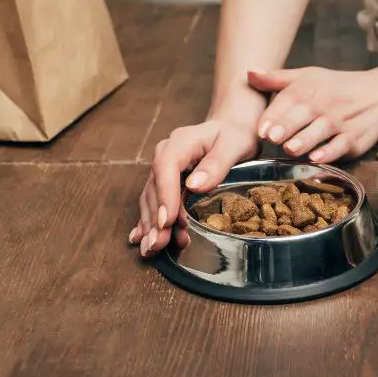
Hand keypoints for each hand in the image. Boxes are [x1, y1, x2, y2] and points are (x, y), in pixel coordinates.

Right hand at [129, 92, 265, 257]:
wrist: (231, 127)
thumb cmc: (235, 134)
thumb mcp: (235, 144)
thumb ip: (217, 163)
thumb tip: (195, 185)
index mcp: (181, 142)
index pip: (166, 168)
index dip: (164, 195)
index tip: (167, 220)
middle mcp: (166, 155)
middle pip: (154, 188)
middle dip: (155, 218)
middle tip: (158, 244)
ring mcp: (164, 169)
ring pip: (151, 198)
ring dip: (151, 225)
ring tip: (153, 249)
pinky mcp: (166, 182)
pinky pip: (154, 202)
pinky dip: (149, 221)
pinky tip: (142, 238)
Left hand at [247, 65, 377, 162]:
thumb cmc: (336, 88)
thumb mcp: (307, 77)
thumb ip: (276, 79)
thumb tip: (249, 73)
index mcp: (308, 88)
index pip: (288, 99)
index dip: (274, 115)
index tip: (261, 129)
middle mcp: (324, 103)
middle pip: (303, 114)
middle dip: (287, 126)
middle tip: (272, 137)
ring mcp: (340, 121)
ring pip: (321, 131)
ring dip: (306, 140)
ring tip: (290, 149)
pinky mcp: (354, 138)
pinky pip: (342, 145)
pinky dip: (330, 152)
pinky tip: (318, 159)